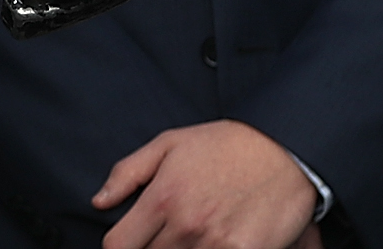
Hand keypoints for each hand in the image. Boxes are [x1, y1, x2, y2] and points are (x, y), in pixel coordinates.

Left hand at [94, 120, 320, 248]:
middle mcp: (186, 225)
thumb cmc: (223, 145)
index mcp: (162, 198)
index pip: (119, 245)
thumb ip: (127, 174)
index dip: (119, 248)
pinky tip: (215, 242)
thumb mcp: (168, 144)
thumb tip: (99, 203)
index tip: (130, 242)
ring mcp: (217, 243)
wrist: (283, 151)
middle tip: (168, 233)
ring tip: (192, 235)